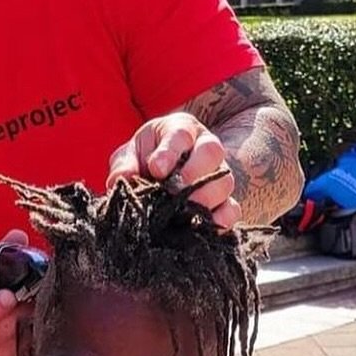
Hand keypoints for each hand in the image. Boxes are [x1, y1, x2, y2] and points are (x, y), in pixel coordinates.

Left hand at [108, 116, 239, 229]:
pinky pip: (232, 208)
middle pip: (212, 152)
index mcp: (181, 130)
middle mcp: (205, 148)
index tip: (156, 169)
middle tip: (175, 190)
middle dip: (194, 172)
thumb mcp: (131, 153)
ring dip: (207, 197)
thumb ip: (125, 164)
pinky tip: (209, 226)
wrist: (162, 171)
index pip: (181, 134)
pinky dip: (223, 219)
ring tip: (186, 212)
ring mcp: (218, 174)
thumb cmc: (147, 157)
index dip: (169, 152)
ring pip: (224, 181)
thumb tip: (123, 179)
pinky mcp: (224, 200)